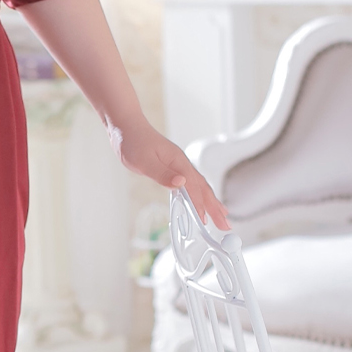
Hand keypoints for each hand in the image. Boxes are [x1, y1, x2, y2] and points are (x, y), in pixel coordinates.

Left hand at [114, 119, 229, 229]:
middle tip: (226, 225)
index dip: (199, 206)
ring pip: (200, 186)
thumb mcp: (145, 161)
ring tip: (222, 215)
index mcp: (178, 162)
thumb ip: (162, 173)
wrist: (126, 126)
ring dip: (211, 202)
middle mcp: (182, 164)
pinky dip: (199, 195)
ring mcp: (179, 165)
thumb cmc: (133, 141)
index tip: (204, 221)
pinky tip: (200, 201)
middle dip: (215, 207)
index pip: (193, 188)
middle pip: (203, 188)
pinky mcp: (172, 167)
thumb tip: (181, 183)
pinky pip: (191, 184)